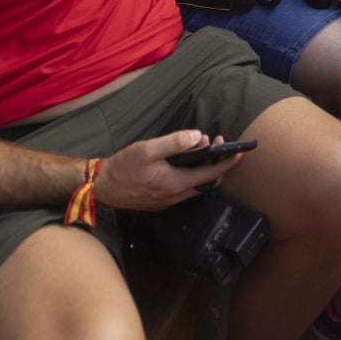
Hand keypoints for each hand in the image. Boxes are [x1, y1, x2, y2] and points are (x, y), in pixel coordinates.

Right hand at [93, 130, 246, 211]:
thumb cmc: (124, 166)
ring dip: (202, 168)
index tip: (239, 151)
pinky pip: (183, 189)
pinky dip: (190, 175)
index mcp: (175, 183)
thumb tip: (198, 138)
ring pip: (195, 186)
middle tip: (214, 142)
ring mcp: (167, 201)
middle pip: (206, 182)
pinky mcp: (160, 202)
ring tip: (199, 148)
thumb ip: (175, 143)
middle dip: (215, 162)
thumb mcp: (149, 149)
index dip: (227, 163)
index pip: (211, 174)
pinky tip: (183, 162)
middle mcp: (175, 196)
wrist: (101, 186)